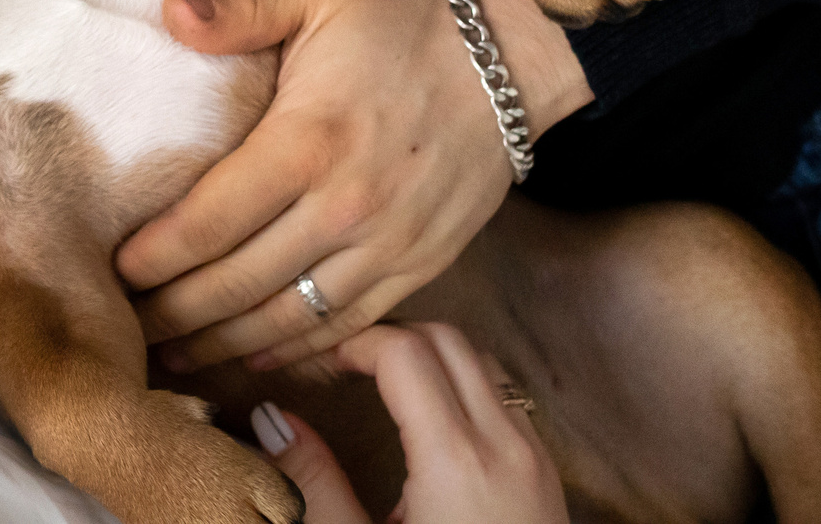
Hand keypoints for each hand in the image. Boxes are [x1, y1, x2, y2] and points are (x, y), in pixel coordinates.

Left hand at [115, 0, 589, 372]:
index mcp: (308, 141)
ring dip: (227, 346)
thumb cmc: (404, 14)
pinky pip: (349, 328)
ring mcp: (388, 247)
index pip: (210, 221)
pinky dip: (298, 351)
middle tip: (126, 330)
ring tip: (175, 358)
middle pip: (239, 285)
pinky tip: (255, 357)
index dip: (157, 257)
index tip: (114, 274)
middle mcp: (345, 207)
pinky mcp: (422, 266)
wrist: (516, 52)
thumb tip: (168, 13)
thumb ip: (239, 7)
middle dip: (176, 314)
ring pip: (290, 320)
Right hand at [251, 323, 567, 523]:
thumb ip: (314, 484)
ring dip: (430, 357)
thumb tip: (272, 419)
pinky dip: (464, 386)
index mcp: (456, 461)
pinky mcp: (548, 478)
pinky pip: (506, 400)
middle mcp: (505, 445)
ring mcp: (536, 459)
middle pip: (448, 338)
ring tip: (379, 386)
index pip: (403, 352)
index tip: (314, 363)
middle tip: (341, 365)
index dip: (351, 343)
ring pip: (482, 362)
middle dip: (390, 336)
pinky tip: (428, 423)